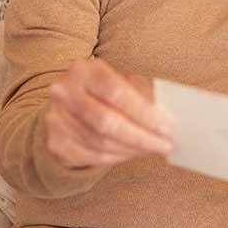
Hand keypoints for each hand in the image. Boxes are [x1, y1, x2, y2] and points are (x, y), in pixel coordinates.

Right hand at [43, 57, 172, 168]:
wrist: (68, 105)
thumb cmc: (106, 92)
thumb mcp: (123, 83)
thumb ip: (144, 95)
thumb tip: (172, 115)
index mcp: (84, 70)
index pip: (116, 91)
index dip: (143, 111)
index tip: (168, 125)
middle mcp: (64, 91)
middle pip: (106, 121)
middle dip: (141, 136)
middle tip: (166, 144)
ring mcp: (56, 118)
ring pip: (100, 143)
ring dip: (133, 149)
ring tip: (154, 148)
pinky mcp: (55, 142)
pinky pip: (92, 156)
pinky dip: (119, 157)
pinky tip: (135, 153)